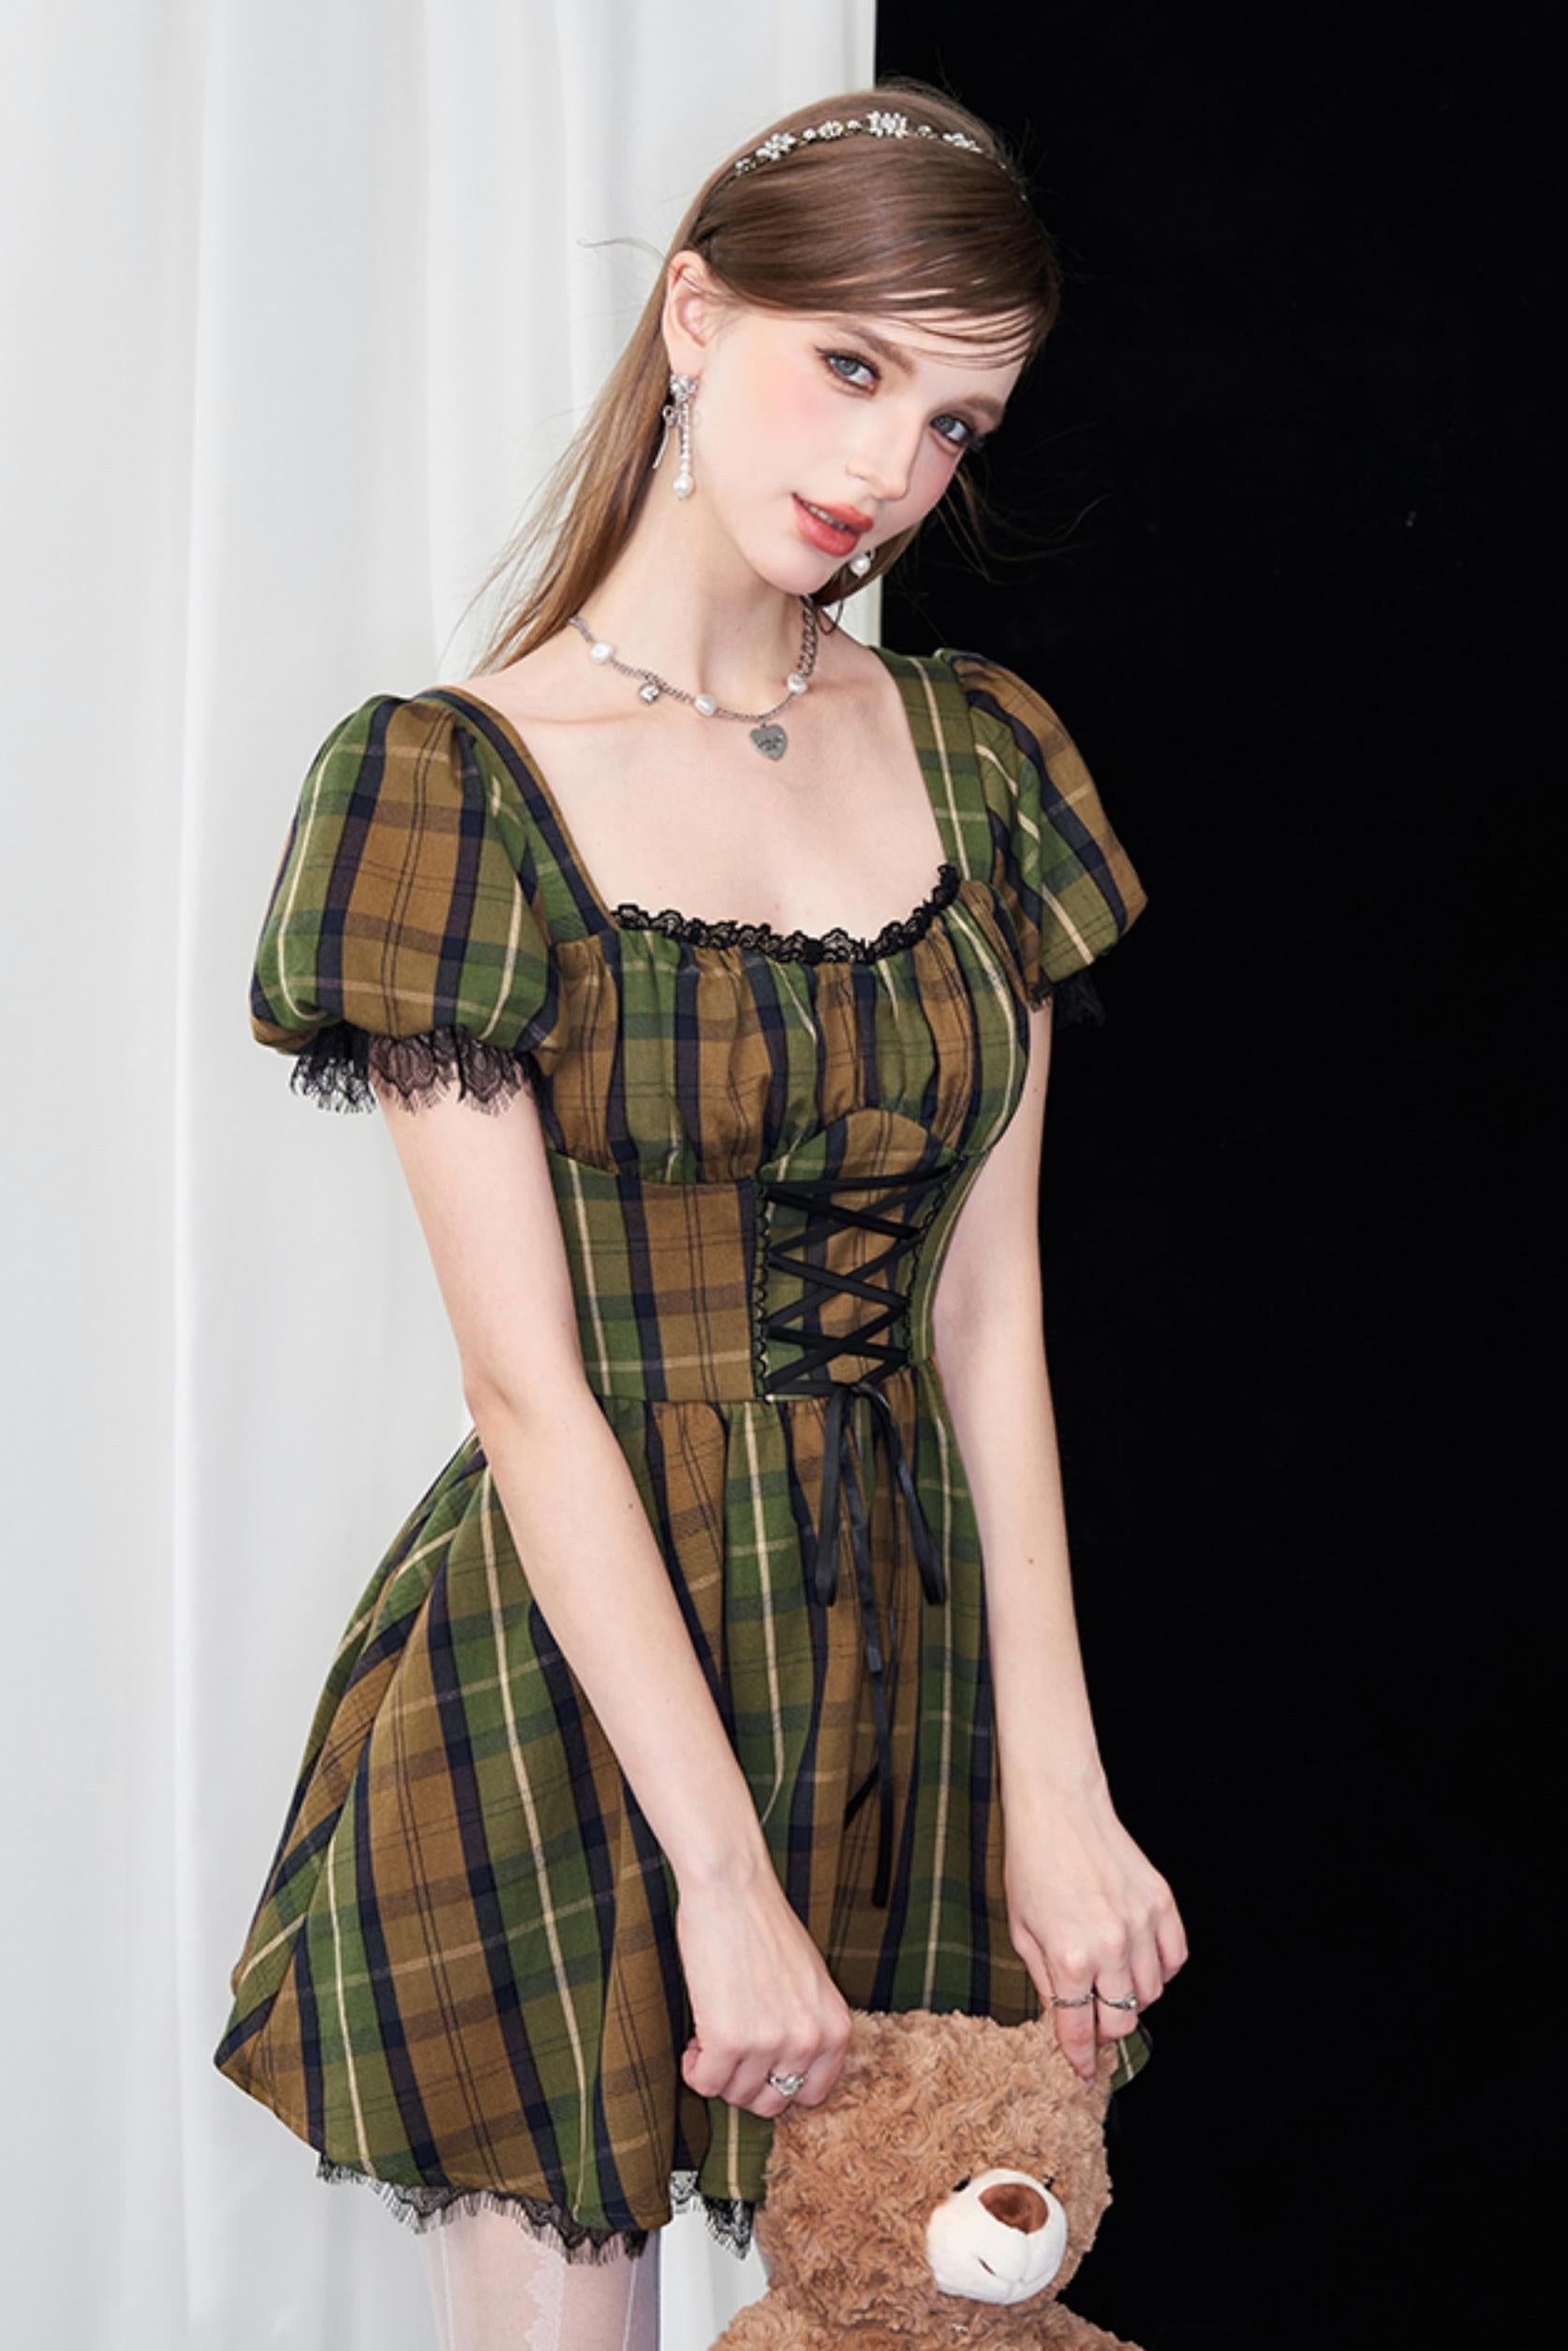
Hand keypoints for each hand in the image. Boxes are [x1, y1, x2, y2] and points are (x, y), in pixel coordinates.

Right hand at [675, 1849, 853, 2116]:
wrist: (732, 1887)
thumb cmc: (764, 1926)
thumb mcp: (809, 1981)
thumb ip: (807, 2026)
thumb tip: (784, 2071)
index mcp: (835, 2028)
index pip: (812, 2095)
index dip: (780, 2084)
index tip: (759, 2066)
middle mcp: (809, 2040)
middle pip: (771, 2102)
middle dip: (745, 2083)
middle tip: (730, 2052)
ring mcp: (770, 2042)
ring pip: (735, 2095)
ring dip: (717, 2072)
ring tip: (710, 2037)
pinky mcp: (729, 2038)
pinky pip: (705, 2082)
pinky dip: (694, 2069)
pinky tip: (695, 2041)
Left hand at [1002, 1778, 1187, 2083]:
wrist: (1059, 1808)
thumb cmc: (1032, 1863)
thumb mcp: (1022, 1930)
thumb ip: (1046, 1982)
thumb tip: (1064, 2018)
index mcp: (1068, 1957)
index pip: (1079, 2030)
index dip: (1081, 2058)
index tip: (1084, 2071)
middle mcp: (1109, 1946)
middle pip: (1121, 2020)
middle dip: (1106, 2029)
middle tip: (1094, 2017)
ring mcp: (1140, 1924)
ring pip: (1152, 1994)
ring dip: (1132, 1998)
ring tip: (1111, 1979)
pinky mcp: (1162, 1904)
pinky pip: (1175, 1959)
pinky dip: (1160, 1969)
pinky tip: (1138, 1959)